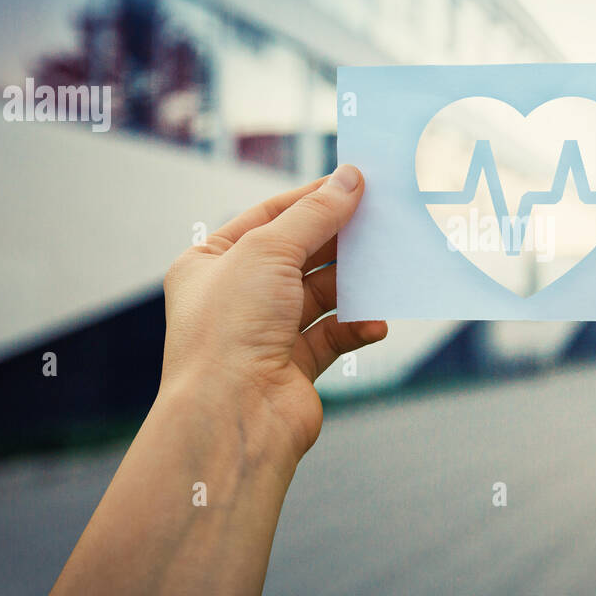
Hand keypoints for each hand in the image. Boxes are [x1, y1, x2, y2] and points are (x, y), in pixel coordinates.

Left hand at [158, 165, 387, 472]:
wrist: (233, 417)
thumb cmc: (229, 331)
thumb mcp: (270, 251)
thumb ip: (315, 214)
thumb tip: (350, 179)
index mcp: (209, 264)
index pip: (267, 218)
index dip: (311, 199)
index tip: (354, 184)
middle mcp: (234, 298)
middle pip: (298, 255)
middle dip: (338, 241)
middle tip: (381, 221)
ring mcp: (264, 334)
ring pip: (320, 295)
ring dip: (352, 284)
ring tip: (386, 268)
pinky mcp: (293, 367)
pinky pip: (333, 335)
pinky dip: (357, 326)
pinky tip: (376, 322)